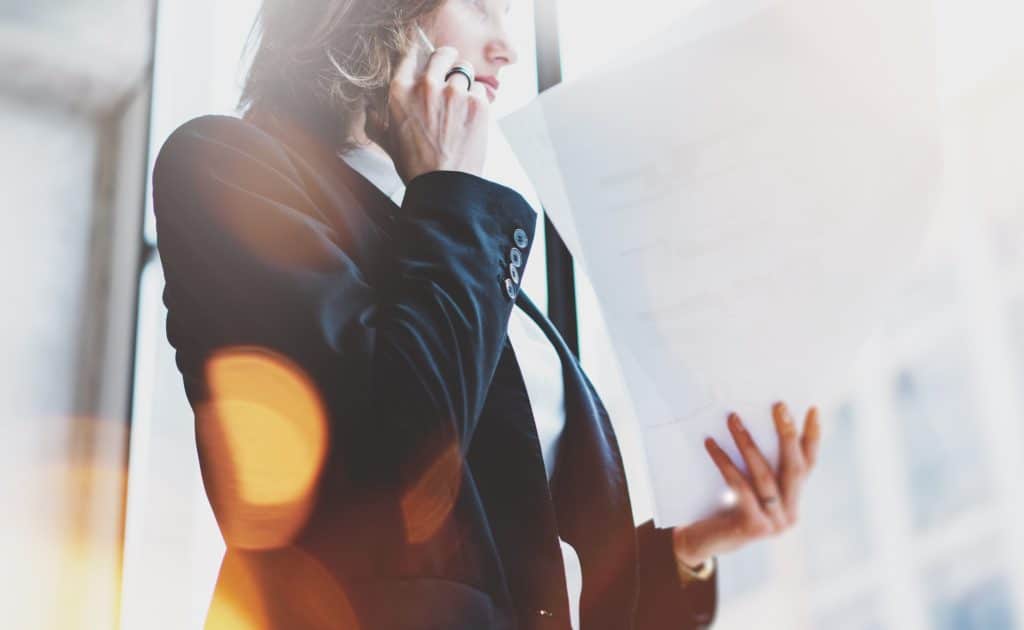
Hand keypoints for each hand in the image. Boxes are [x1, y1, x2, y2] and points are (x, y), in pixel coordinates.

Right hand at [380, 43, 489, 182]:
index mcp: (400, 91)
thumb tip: (369, 109)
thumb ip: (376, 121)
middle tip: (451, 72)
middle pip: (443, 54)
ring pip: (465, 70)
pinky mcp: (477, 103)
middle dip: (448, 61)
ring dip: (464, 82)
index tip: (427, 59)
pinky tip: (471, 118)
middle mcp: (426, 86)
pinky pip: (480, 89)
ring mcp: (454, 92)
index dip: (421, 54)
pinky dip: (478, 100)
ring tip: (462, 102)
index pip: (411, 54)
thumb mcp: (388, 143)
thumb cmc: (415, 168)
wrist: (444, 187)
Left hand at [671, 402, 821, 569]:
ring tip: (733, 418)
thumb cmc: (724, 506)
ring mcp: (775, 523)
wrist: (703, 542)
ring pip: (764, 475)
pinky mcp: (755, 528)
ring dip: (748, 443)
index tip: (812, 409)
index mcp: (793, 501)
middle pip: (794, 468)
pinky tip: (711, 443)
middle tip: (779, 406)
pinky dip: (725, 462)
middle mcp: (790, 513)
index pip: (808, 464)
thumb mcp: (746, 485)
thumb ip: (758, 466)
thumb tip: (749, 419)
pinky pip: (739, 487)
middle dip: (787, 434)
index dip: (812, 438)